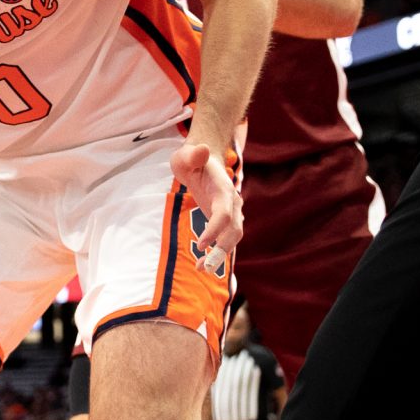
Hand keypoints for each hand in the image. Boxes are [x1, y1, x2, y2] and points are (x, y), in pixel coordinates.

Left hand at [171, 141, 242, 269]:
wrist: (203, 161)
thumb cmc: (191, 159)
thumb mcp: (185, 155)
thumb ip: (192, 155)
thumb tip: (201, 150)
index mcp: (223, 189)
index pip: (224, 213)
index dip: (215, 229)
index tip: (201, 245)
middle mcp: (231, 202)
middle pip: (234, 230)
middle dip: (222, 250)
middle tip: (206, 267)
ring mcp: (230, 213)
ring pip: (232, 238)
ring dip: (220, 256)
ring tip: (202, 269)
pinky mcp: (224, 221)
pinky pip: (225, 240)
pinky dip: (217, 254)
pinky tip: (202, 266)